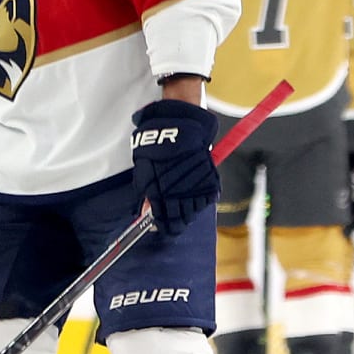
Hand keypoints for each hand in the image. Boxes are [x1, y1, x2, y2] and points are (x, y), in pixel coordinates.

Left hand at [130, 100, 218, 235]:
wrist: (179, 126)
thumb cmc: (157, 146)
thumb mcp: (144, 170)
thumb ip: (146, 194)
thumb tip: (147, 213)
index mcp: (159, 195)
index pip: (162, 221)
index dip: (161, 226)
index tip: (161, 227)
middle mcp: (178, 195)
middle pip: (179, 222)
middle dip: (175, 222)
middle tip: (173, 219)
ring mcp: (195, 190)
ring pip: (193, 213)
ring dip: (188, 212)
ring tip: (183, 203)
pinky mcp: (209, 183)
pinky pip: (206, 201)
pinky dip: (201, 201)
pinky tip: (194, 194)